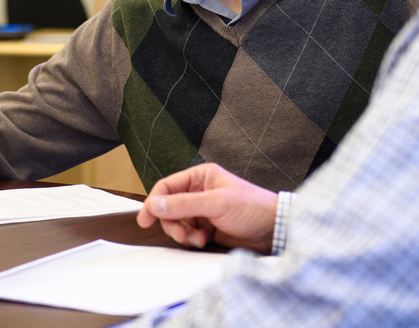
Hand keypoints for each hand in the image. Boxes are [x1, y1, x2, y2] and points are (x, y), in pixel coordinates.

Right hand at [137, 163, 278, 253]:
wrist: (274, 230)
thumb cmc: (253, 207)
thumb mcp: (216, 203)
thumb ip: (183, 204)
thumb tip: (155, 203)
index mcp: (200, 177)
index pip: (167, 187)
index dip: (153, 202)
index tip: (144, 218)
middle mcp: (199, 192)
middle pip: (169, 208)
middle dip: (173, 223)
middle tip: (184, 234)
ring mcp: (203, 211)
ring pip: (177, 223)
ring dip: (184, 234)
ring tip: (200, 239)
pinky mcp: (207, 228)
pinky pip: (188, 234)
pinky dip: (192, 241)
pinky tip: (205, 241)